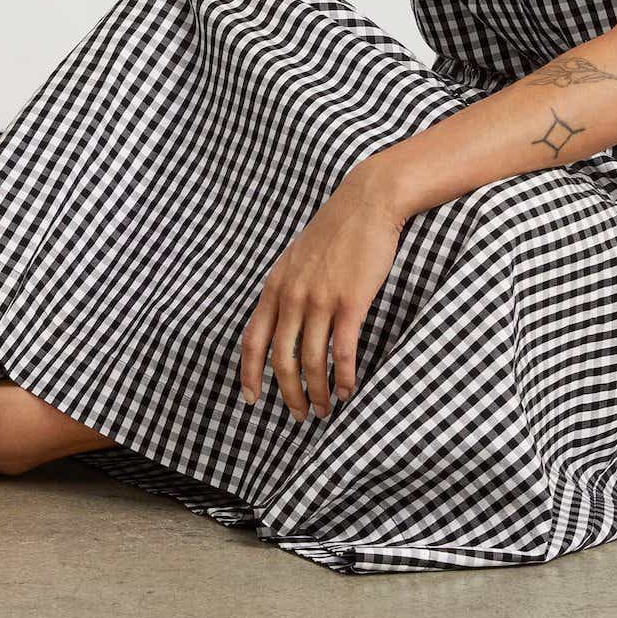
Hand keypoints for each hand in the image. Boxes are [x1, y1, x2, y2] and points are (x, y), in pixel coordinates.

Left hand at [238, 167, 404, 419]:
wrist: (367, 202)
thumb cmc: (336, 230)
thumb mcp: (297, 258)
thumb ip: (286, 288)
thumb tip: (283, 322)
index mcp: (275, 286)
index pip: (252, 339)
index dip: (249, 373)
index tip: (251, 399)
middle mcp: (292, 295)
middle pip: (282, 359)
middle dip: (288, 394)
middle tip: (299, 416)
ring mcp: (320, 299)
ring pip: (312, 361)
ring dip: (317, 392)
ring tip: (325, 409)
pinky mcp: (350, 301)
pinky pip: (342, 352)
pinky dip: (342, 378)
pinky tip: (347, 390)